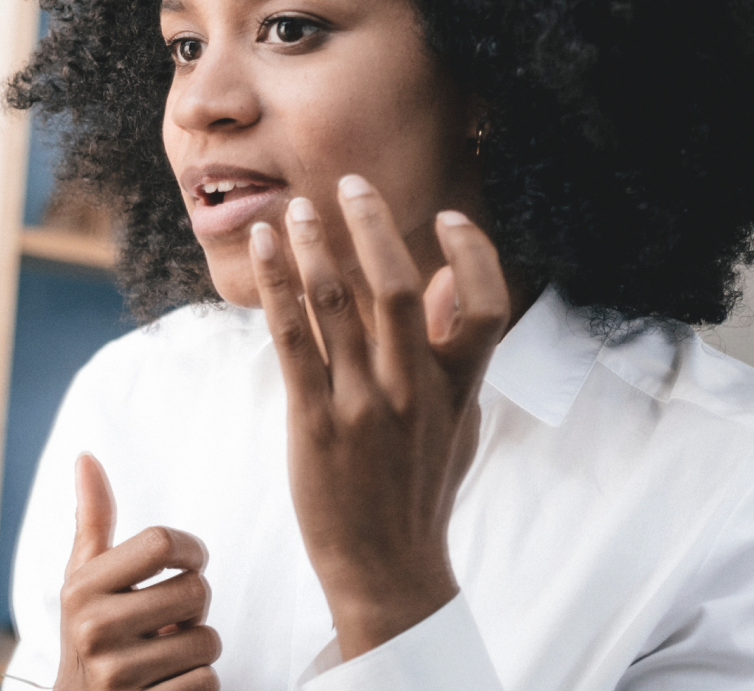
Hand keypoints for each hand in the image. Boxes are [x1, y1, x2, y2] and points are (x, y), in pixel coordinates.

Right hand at [53, 455, 221, 690]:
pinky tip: (165, 686)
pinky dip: (196, 685)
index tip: (188, 564)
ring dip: (197, 651)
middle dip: (194, 610)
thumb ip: (92, 522)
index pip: (162, 542)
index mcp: (81, 588)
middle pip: (196, 590)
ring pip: (208, 641)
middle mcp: (92, 628)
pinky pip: (207, 681)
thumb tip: (86, 457)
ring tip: (164, 658)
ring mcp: (116, 674)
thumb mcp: (84, 582)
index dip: (191, 550)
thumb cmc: (92, 637)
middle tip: (167, 624)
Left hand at [247, 175, 509, 659]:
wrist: (387, 570)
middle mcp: (414, 391)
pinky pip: (292, 337)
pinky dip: (278, 284)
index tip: (449, 218)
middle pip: (397, 287)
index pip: (486, 306)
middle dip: (373, 226)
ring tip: (298, 206)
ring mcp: (363, 406)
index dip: (474, 255)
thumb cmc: (419, 491)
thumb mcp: (455, 424)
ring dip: (315, 244)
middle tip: (352, 183)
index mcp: (458, 389)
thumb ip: (452, 353)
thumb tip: (441, 283)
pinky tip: (267, 247)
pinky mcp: (315, 422)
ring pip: (337, 303)